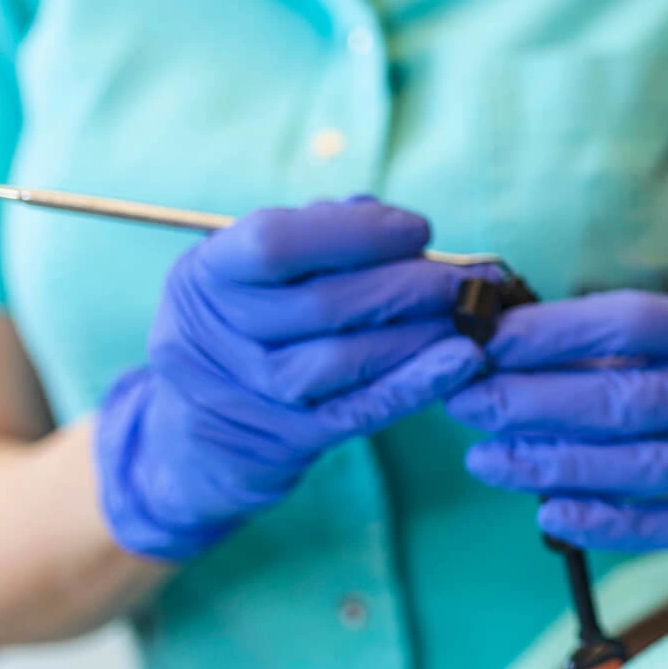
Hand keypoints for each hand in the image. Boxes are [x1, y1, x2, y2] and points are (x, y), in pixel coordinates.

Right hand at [94, 198, 491, 561]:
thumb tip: (396, 226)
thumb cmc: (248, 330)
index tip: (420, 231)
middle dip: (409, 284)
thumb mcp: (256, 278)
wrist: (195, 441)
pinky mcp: (282, 441)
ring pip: (343, 360)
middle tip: (468, 278)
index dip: (356, 232)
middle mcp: (210, 334)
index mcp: (204, 275)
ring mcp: (244, 394)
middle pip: (323, 303)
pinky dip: (416, 384)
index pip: (275, 242)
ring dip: (420, 334)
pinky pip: (360, 410)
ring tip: (472, 316)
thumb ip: (320, 239)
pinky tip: (462, 362)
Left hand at [442, 291, 667, 550]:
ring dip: (553, 465)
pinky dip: (602, 524)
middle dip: (533, 401)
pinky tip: (548, 514)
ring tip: (486, 458)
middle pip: (625, 399)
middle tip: (465, 401)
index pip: (628, 324)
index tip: (487, 340)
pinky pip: (661, 527)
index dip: (553, 332)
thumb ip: (605, 339)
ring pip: (639, 467)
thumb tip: (502, 343)